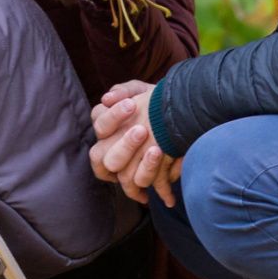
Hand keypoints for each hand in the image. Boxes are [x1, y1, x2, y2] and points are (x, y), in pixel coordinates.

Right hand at [89, 82, 179, 206]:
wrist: (178, 117)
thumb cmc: (155, 103)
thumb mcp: (141, 91)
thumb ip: (124, 91)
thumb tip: (106, 99)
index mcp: (105, 125)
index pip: (99, 121)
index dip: (113, 116)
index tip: (133, 104)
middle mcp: (107, 148)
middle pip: (101, 154)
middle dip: (123, 144)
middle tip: (142, 131)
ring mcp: (120, 165)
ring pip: (116, 172)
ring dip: (136, 164)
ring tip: (156, 151)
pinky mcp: (135, 178)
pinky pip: (133, 187)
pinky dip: (144, 186)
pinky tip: (159, 180)